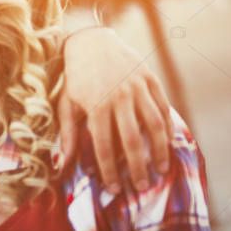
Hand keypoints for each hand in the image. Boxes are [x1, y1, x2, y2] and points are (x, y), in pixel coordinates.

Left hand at [59, 27, 173, 192]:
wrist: (91, 42)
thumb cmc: (75, 78)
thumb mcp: (66, 105)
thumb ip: (67, 135)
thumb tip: (62, 166)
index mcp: (97, 107)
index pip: (106, 147)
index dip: (110, 170)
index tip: (114, 188)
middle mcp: (120, 98)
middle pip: (133, 140)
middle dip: (138, 167)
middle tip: (142, 187)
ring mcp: (138, 87)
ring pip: (155, 124)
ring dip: (160, 150)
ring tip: (161, 170)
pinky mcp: (151, 79)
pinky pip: (163, 107)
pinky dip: (168, 127)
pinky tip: (169, 143)